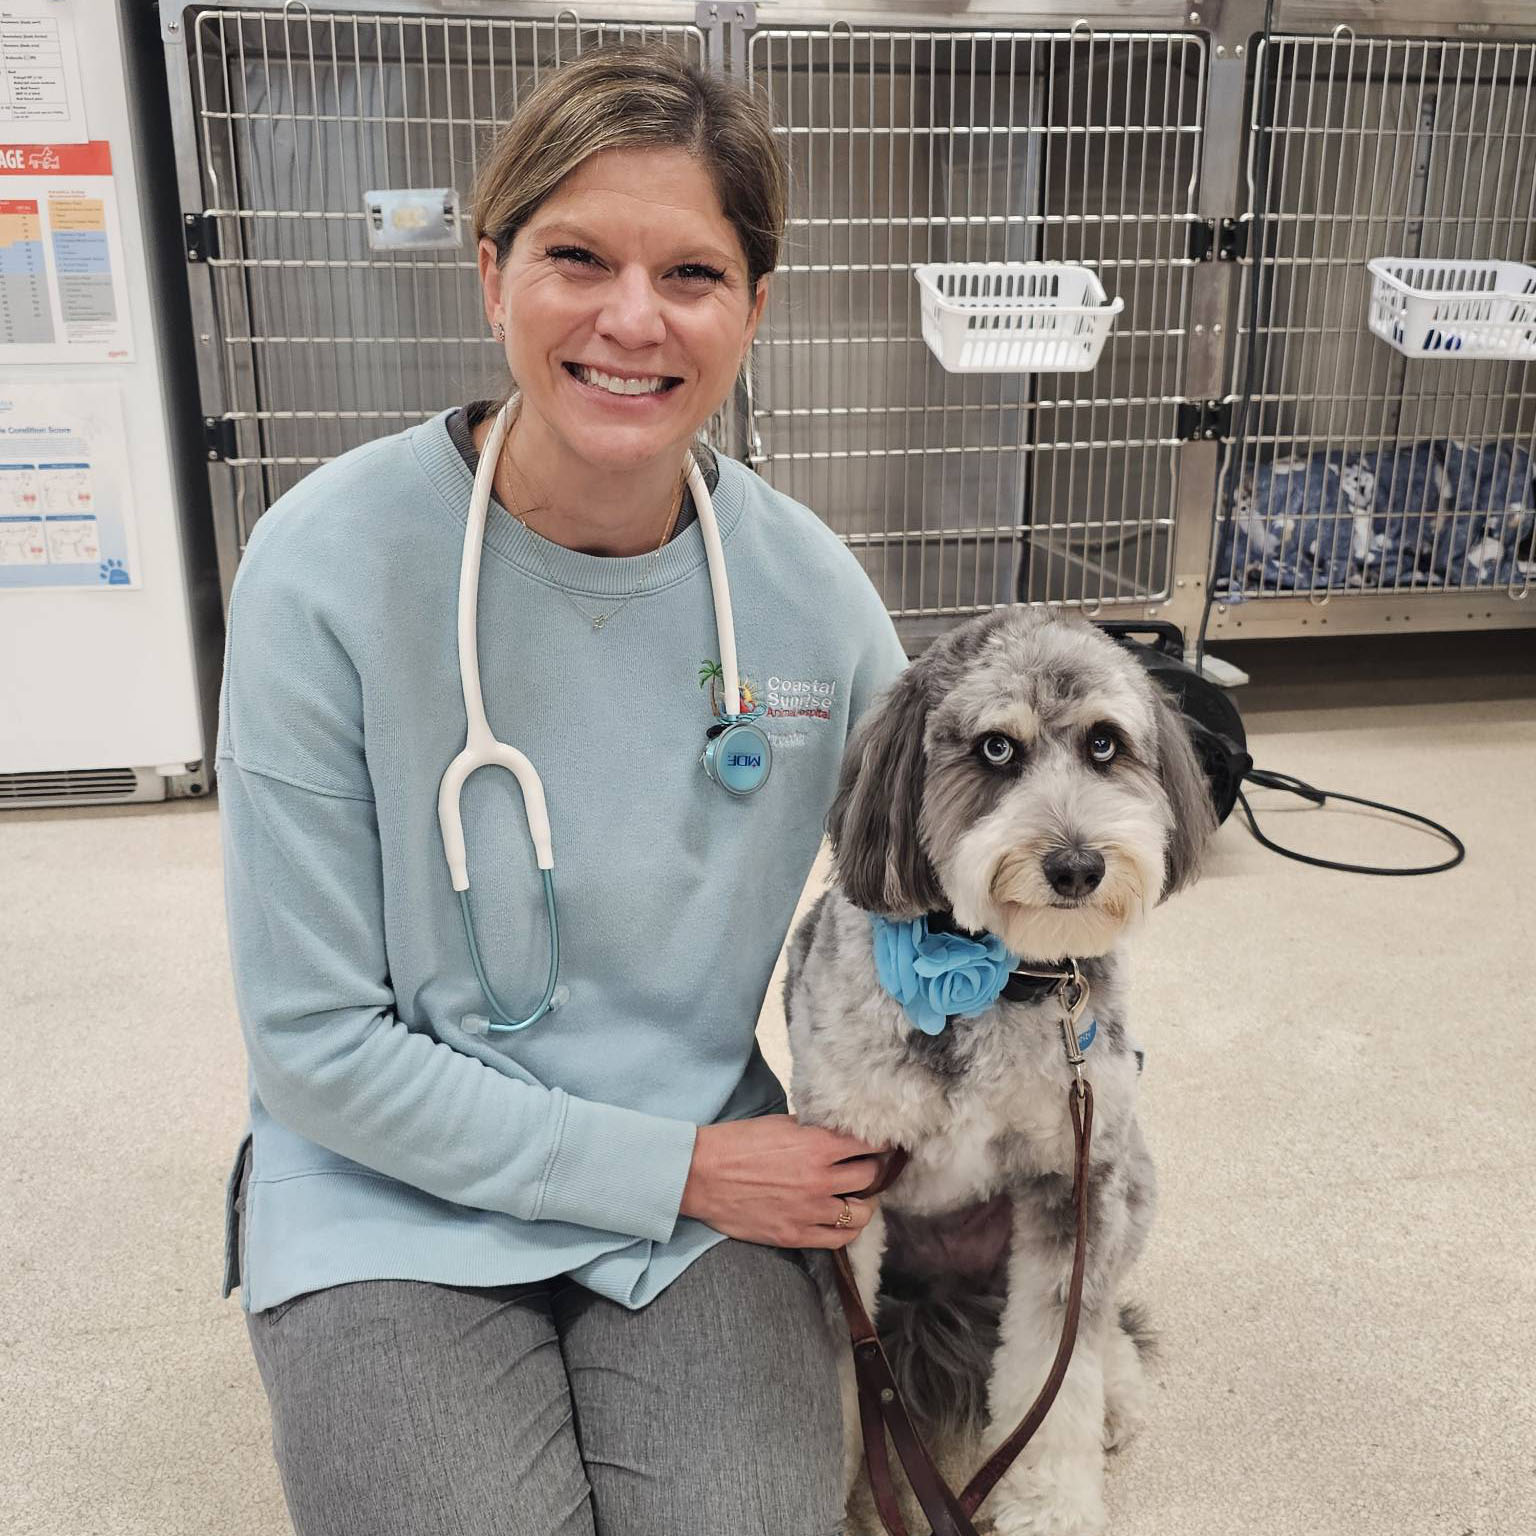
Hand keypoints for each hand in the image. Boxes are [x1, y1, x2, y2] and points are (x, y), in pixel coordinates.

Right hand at [679, 1114, 888, 1248]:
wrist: (700, 1174)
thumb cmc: (736, 1143)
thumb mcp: (780, 1125)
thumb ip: (813, 1132)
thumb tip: (838, 1135)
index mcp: (817, 1145)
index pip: (869, 1144)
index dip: (878, 1142)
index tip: (880, 1143)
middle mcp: (820, 1178)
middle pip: (871, 1176)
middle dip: (872, 1169)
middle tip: (867, 1167)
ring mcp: (810, 1210)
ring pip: (862, 1211)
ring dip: (864, 1202)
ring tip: (856, 1196)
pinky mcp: (796, 1234)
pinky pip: (840, 1239)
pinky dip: (847, 1229)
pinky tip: (842, 1219)